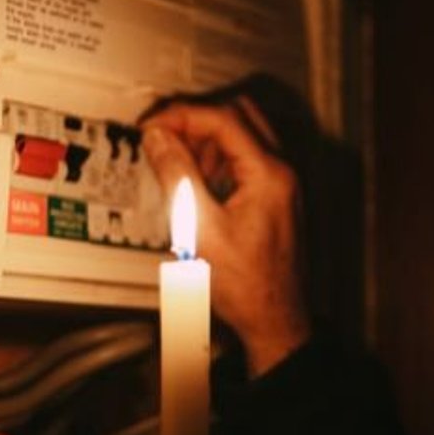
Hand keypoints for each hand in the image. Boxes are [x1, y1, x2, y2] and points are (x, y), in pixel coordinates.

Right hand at [142, 96, 310, 375]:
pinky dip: (219, 156)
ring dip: (207, 138)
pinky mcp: (276, 195)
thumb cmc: (246, 287)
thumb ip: (179, 177)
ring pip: (244, 132)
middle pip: (238, 114)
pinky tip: (198, 181)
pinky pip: (247, 157)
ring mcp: (282, 183)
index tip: (151, 127)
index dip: (180, 116)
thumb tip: (159, 139)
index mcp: (268, 175)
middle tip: (163, 133)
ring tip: (177, 161)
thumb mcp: (200, 229)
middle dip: (196, 118)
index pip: (222, 119)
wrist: (274, 321)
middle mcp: (281, 172)